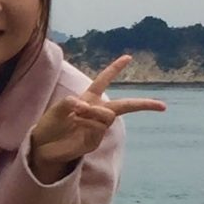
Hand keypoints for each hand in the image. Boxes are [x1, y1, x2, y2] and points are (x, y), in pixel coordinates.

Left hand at [26, 55, 167, 179]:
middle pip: (124, 106)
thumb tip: (84, 105)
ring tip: (76, 114)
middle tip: (162, 105)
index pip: (103, 81)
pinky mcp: (93, 141)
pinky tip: (76, 123)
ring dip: (94, 112)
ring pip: (108, 115)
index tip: (128, 57)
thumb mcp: (56, 109)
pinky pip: (98, 128)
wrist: (41, 146)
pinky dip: (88, 123)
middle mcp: (96, 112)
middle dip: (144, 104)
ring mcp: (97, 128)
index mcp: (88, 99)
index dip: (115, 69)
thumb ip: (69, 103)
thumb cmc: (49, 125)